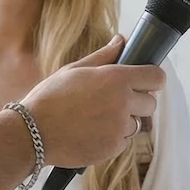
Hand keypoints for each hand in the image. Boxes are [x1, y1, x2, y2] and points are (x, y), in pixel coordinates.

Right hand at [23, 38, 164, 168]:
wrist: (32, 133)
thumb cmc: (49, 99)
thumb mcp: (75, 69)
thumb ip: (104, 56)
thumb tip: (120, 40)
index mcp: (116, 78)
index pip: (157, 77)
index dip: (152, 79)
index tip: (143, 82)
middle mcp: (123, 103)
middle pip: (150, 104)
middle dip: (137, 103)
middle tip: (112, 103)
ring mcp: (119, 127)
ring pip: (136, 124)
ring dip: (123, 122)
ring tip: (95, 119)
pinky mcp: (113, 148)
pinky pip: (124, 142)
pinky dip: (113, 139)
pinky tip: (91, 133)